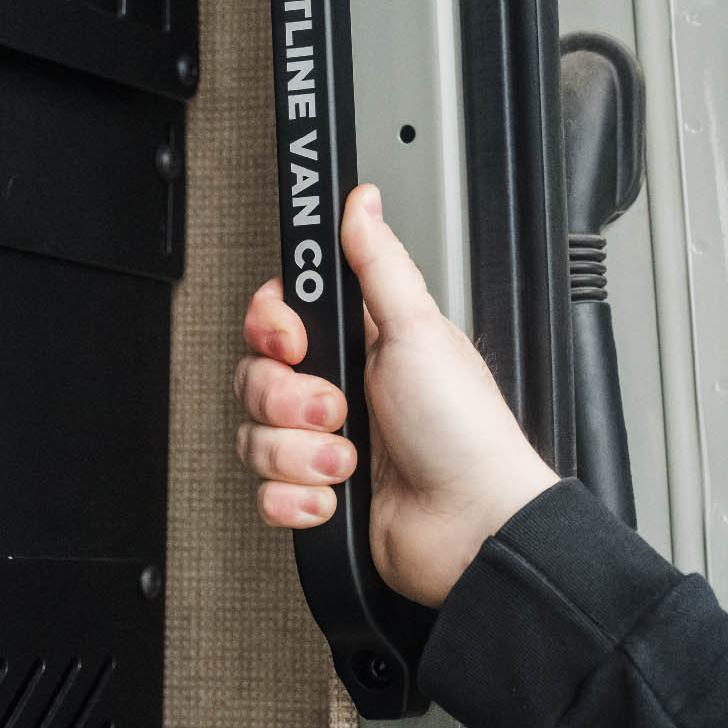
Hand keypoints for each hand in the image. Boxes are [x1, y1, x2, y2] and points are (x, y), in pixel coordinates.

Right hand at [234, 185, 559, 606]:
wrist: (473, 526)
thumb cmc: (464, 431)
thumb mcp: (420, 329)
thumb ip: (380, 263)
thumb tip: (363, 201)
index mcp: (362, 341)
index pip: (278, 317)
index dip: (272, 328)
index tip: (294, 342)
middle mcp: (339, 389)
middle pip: (255, 377)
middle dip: (288, 401)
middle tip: (336, 409)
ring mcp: (325, 445)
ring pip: (254, 438)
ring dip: (300, 455)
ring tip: (351, 460)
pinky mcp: (318, 495)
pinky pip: (266, 494)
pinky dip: (298, 499)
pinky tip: (337, 497)